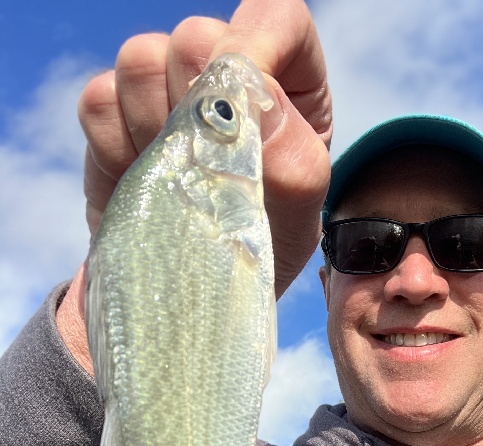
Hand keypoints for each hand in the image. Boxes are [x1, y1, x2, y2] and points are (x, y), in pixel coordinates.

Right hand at [57, 0, 331, 371]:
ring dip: (155, 130)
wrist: (192, 294)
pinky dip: (116, 150)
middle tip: (207, 170)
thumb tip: (259, 100)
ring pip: (139, 57)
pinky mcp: (114, 113)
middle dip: (197, 106)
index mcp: (289, 88)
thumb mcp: (298, 221)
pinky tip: (143, 185)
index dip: (253, 48)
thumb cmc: (259, 254)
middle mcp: (227, 76)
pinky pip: (98, 100)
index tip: (238, 108)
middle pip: (196, 35)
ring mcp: (165, 89)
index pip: (274, 19)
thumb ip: (297, 161)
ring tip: (177, 183)